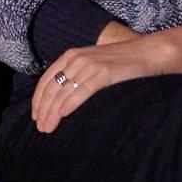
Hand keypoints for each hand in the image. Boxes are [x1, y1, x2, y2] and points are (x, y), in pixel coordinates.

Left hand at [32, 36, 172, 132]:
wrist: (146, 53)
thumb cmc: (120, 62)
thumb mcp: (92, 64)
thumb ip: (77, 75)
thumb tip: (63, 98)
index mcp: (70, 56)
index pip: (46, 80)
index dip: (38, 99)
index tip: (35, 116)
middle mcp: (75, 59)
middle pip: (52, 88)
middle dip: (44, 109)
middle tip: (41, 127)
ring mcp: (89, 65)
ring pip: (64, 92)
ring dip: (53, 112)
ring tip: (49, 127)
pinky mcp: (103, 73)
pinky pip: (82, 90)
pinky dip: (71, 103)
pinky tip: (63, 114)